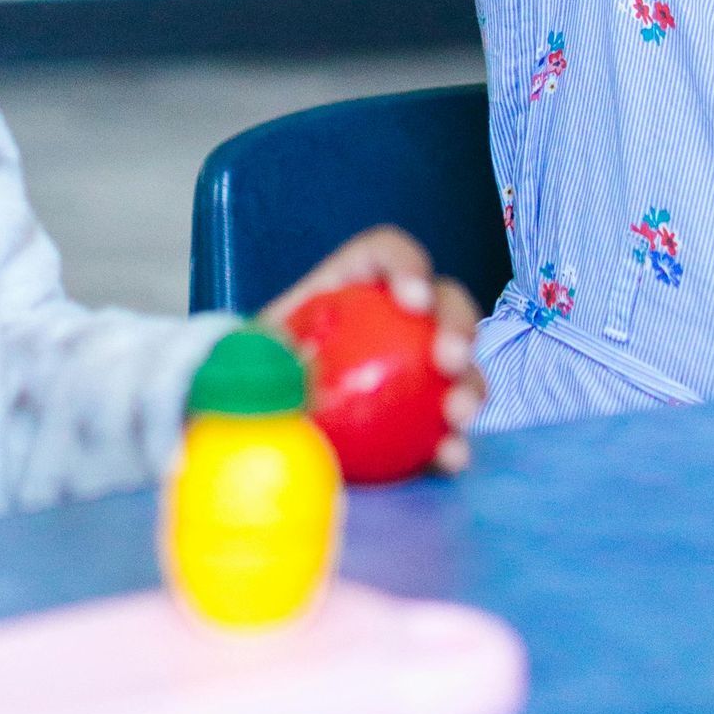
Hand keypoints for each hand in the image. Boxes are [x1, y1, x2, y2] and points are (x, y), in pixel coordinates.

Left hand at [262, 224, 484, 473]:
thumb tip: (299, 373)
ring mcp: (409, 372)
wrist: (244, 440)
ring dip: (470, 383)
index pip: (385, 254)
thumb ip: (267, 361)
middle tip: (449, 360)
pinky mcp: (414, 422)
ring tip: (459, 414)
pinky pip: (446, 428)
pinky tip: (451, 458)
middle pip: (441, 302)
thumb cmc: (243, 386)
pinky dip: (455, 440)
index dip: (407, 265)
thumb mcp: (247, 365)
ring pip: (459, 364)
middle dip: (457, 324)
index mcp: (347, 288)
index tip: (412, 300)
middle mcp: (389, 321)